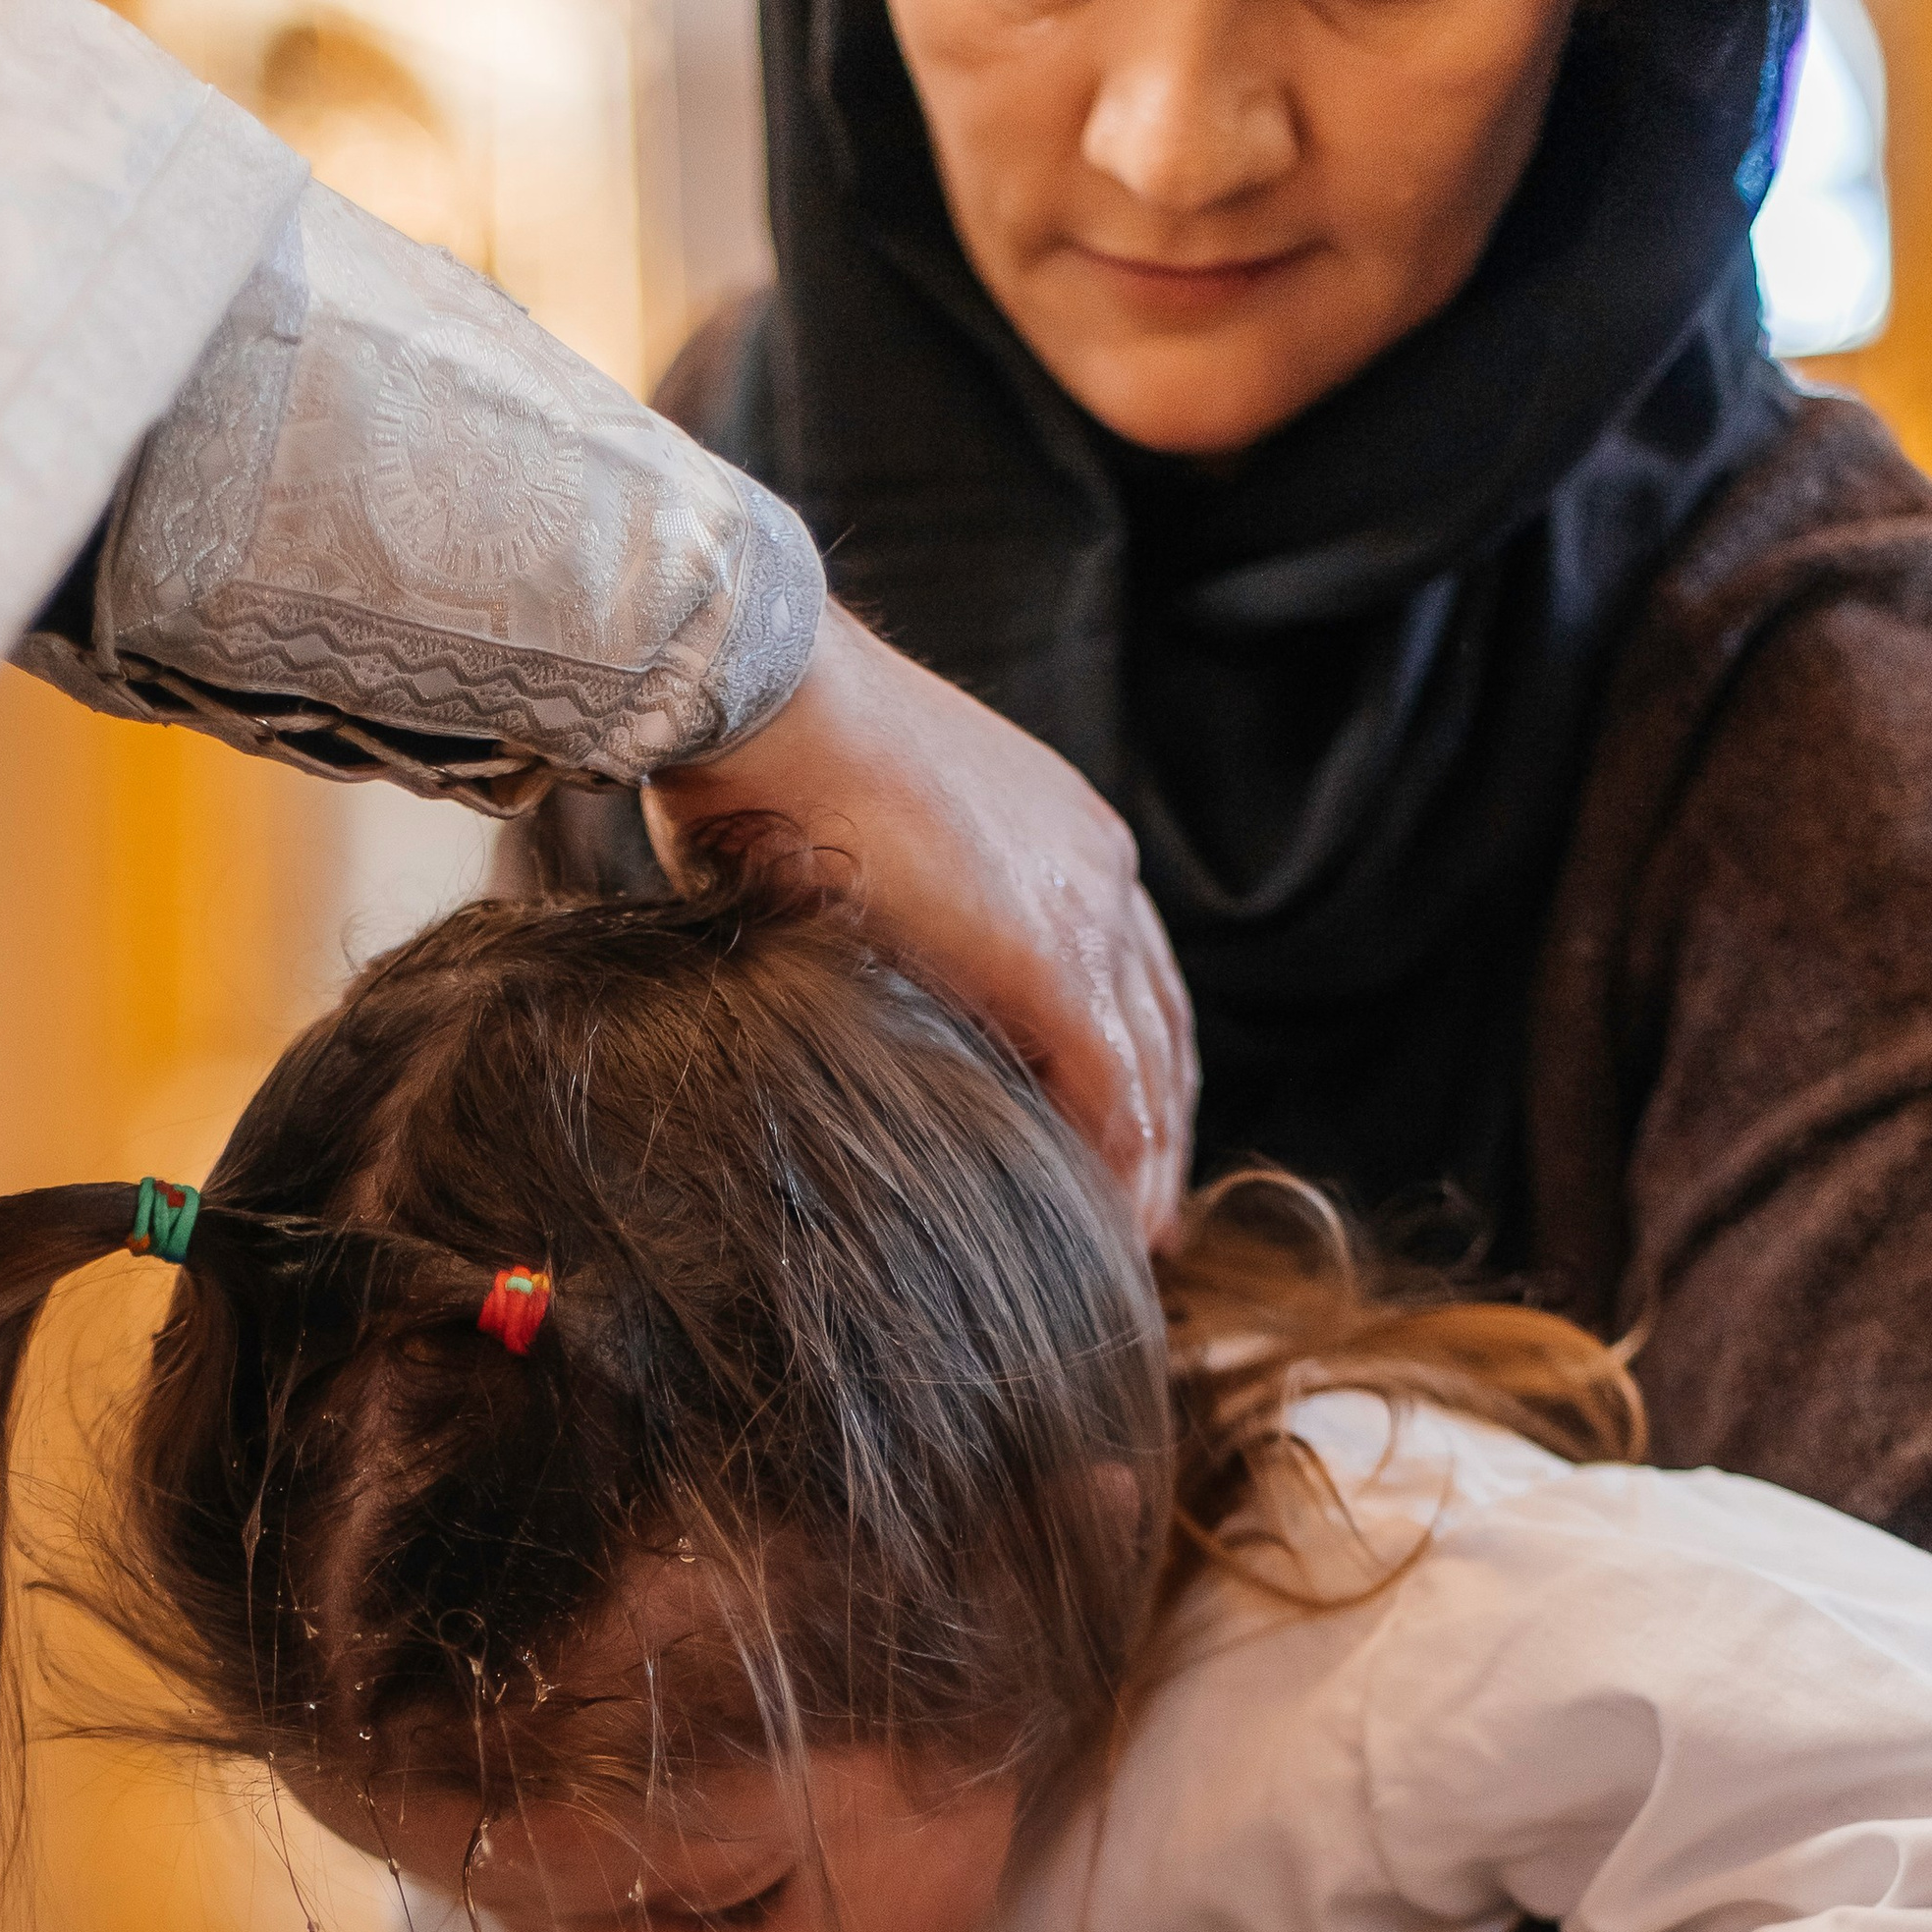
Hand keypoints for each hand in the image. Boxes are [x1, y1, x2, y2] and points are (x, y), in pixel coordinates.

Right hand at [645, 604, 1196, 1242]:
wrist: (768, 694)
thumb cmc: (768, 757)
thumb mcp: (850, 854)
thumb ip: (882, 924)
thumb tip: (837, 973)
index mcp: (1057, 833)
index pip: (1126, 968)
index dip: (1134, 1057)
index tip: (1123, 1129)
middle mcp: (1095, 867)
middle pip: (1162, 1021)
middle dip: (1164, 1120)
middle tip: (1148, 1207)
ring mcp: (1083, 908)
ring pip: (1154, 1063)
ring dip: (1152, 1157)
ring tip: (1136, 1237)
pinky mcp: (1050, 956)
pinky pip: (1113, 1082)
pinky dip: (1123, 1158)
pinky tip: (1119, 1219)